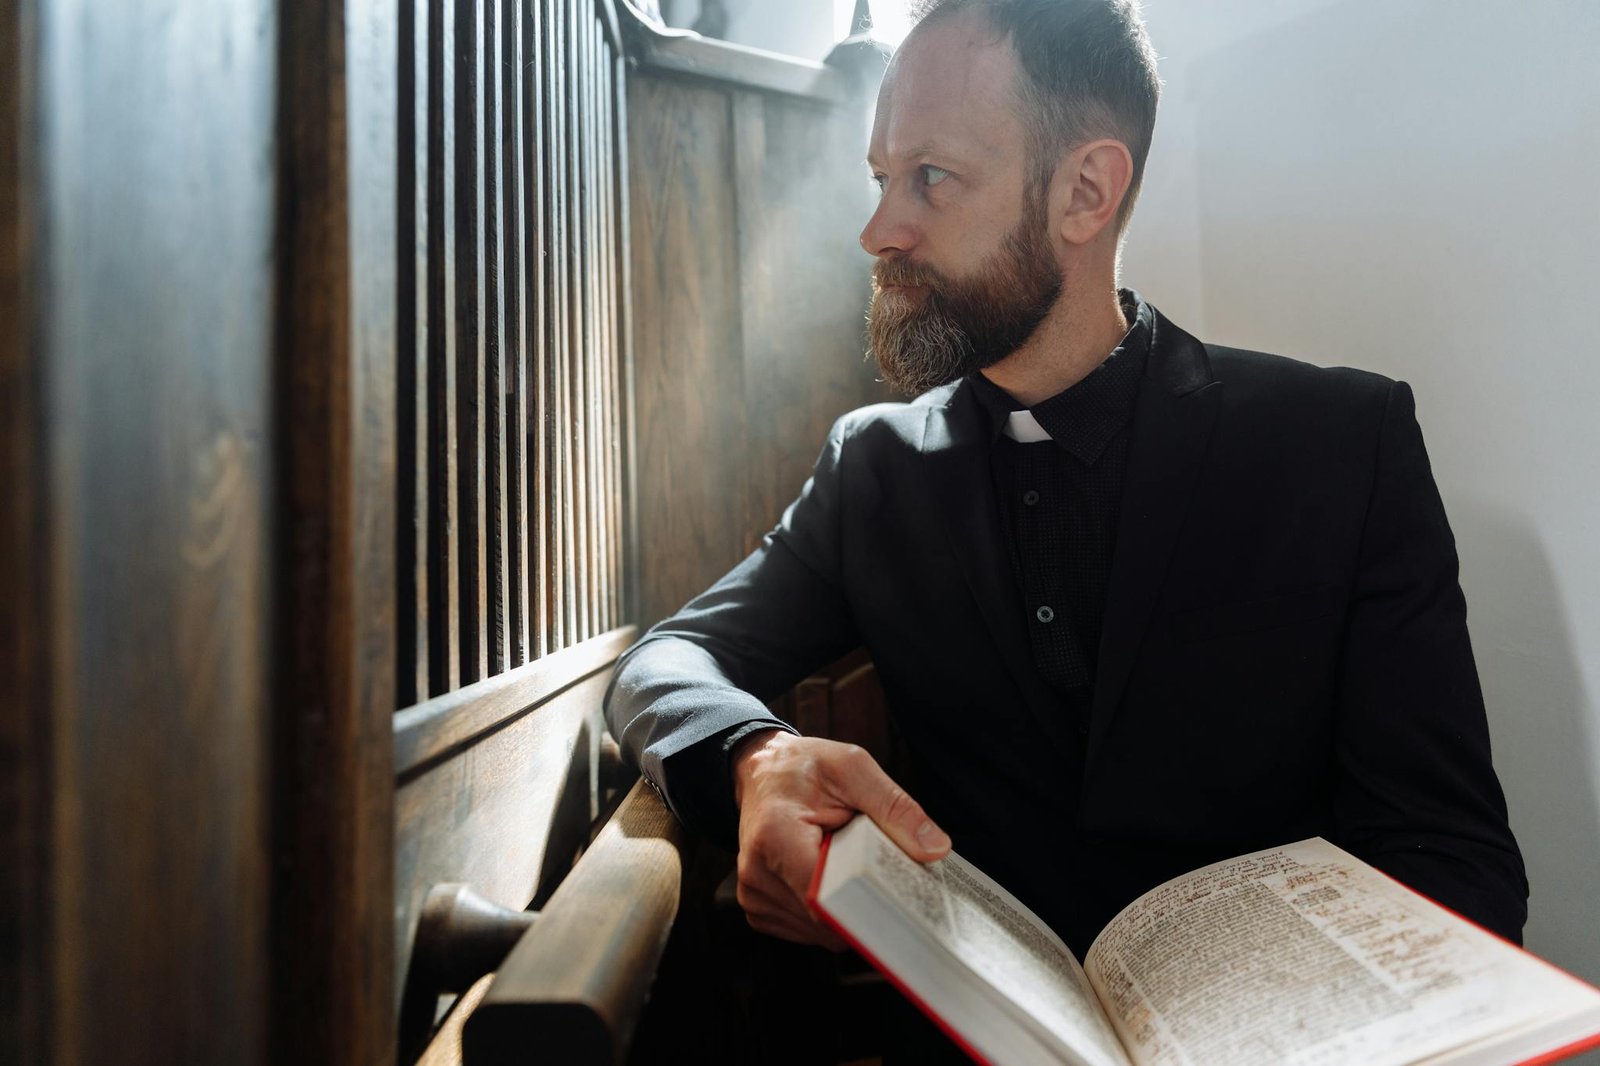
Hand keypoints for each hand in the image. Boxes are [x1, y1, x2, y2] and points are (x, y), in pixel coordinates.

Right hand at [730, 729, 950, 948]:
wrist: (761, 772)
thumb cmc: (804, 767)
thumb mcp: (853, 767)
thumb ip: (894, 806)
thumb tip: (934, 848)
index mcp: (775, 836)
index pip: (826, 897)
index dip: (869, 904)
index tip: (906, 898)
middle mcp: (756, 874)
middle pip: (827, 922)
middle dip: (866, 907)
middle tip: (890, 878)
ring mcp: (755, 897)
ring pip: (821, 934)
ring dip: (848, 911)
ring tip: (855, 870)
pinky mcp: (760, 909)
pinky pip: (808, 932)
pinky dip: (831, 913)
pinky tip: (837, 880)